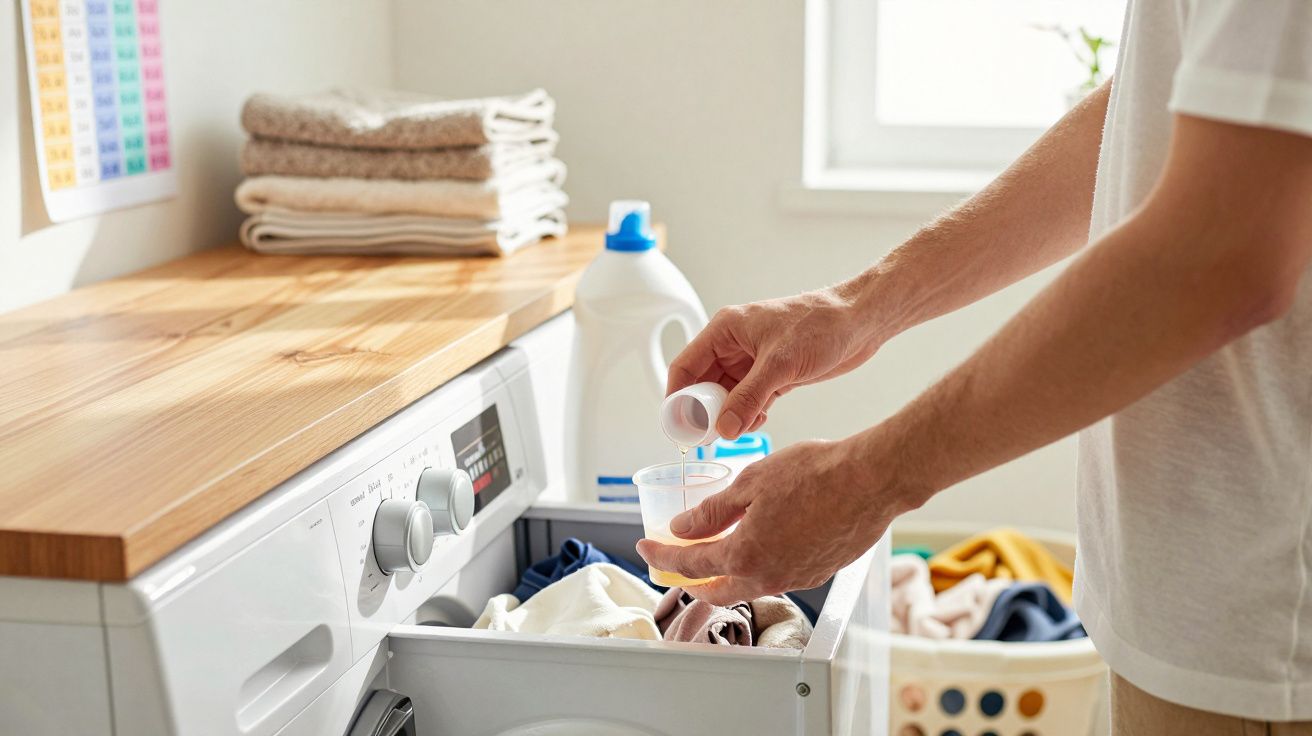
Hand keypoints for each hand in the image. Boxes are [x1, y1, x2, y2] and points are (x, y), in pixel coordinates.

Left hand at [635, 433, 913, 605]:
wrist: (872, 480)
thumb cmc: (817, 474)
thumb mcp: (750, 483)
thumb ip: (712, 512)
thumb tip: (682, 528)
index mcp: (745, 555)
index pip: (689, 564)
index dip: (662, 555)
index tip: (647, 548)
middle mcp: (769, 576)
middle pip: (717, 590)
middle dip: (690, 579)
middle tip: (674, 565)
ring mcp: (796, 578)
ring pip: (749, 585)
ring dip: (725, 574)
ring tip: (713, 552)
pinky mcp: (818, 572)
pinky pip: (776, 576)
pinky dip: (756, 566)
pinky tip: (758, 544)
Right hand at [667, 286, 881, 438]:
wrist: (860, 322)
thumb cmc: (821, 324)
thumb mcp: (780, 364)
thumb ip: (749, 398)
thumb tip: (723, 429)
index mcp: (725, 330)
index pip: (686, 366)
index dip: (677, 396)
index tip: (677, 425)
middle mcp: (734, 345)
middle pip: (703, 384)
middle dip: (706, 411)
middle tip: (712, 435)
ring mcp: (753, 361)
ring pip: (726, 396)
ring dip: (730, 416)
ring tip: (742, 428)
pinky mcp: (772, 375)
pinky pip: (748, 400)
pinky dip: (750, 414)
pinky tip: (759, 420)